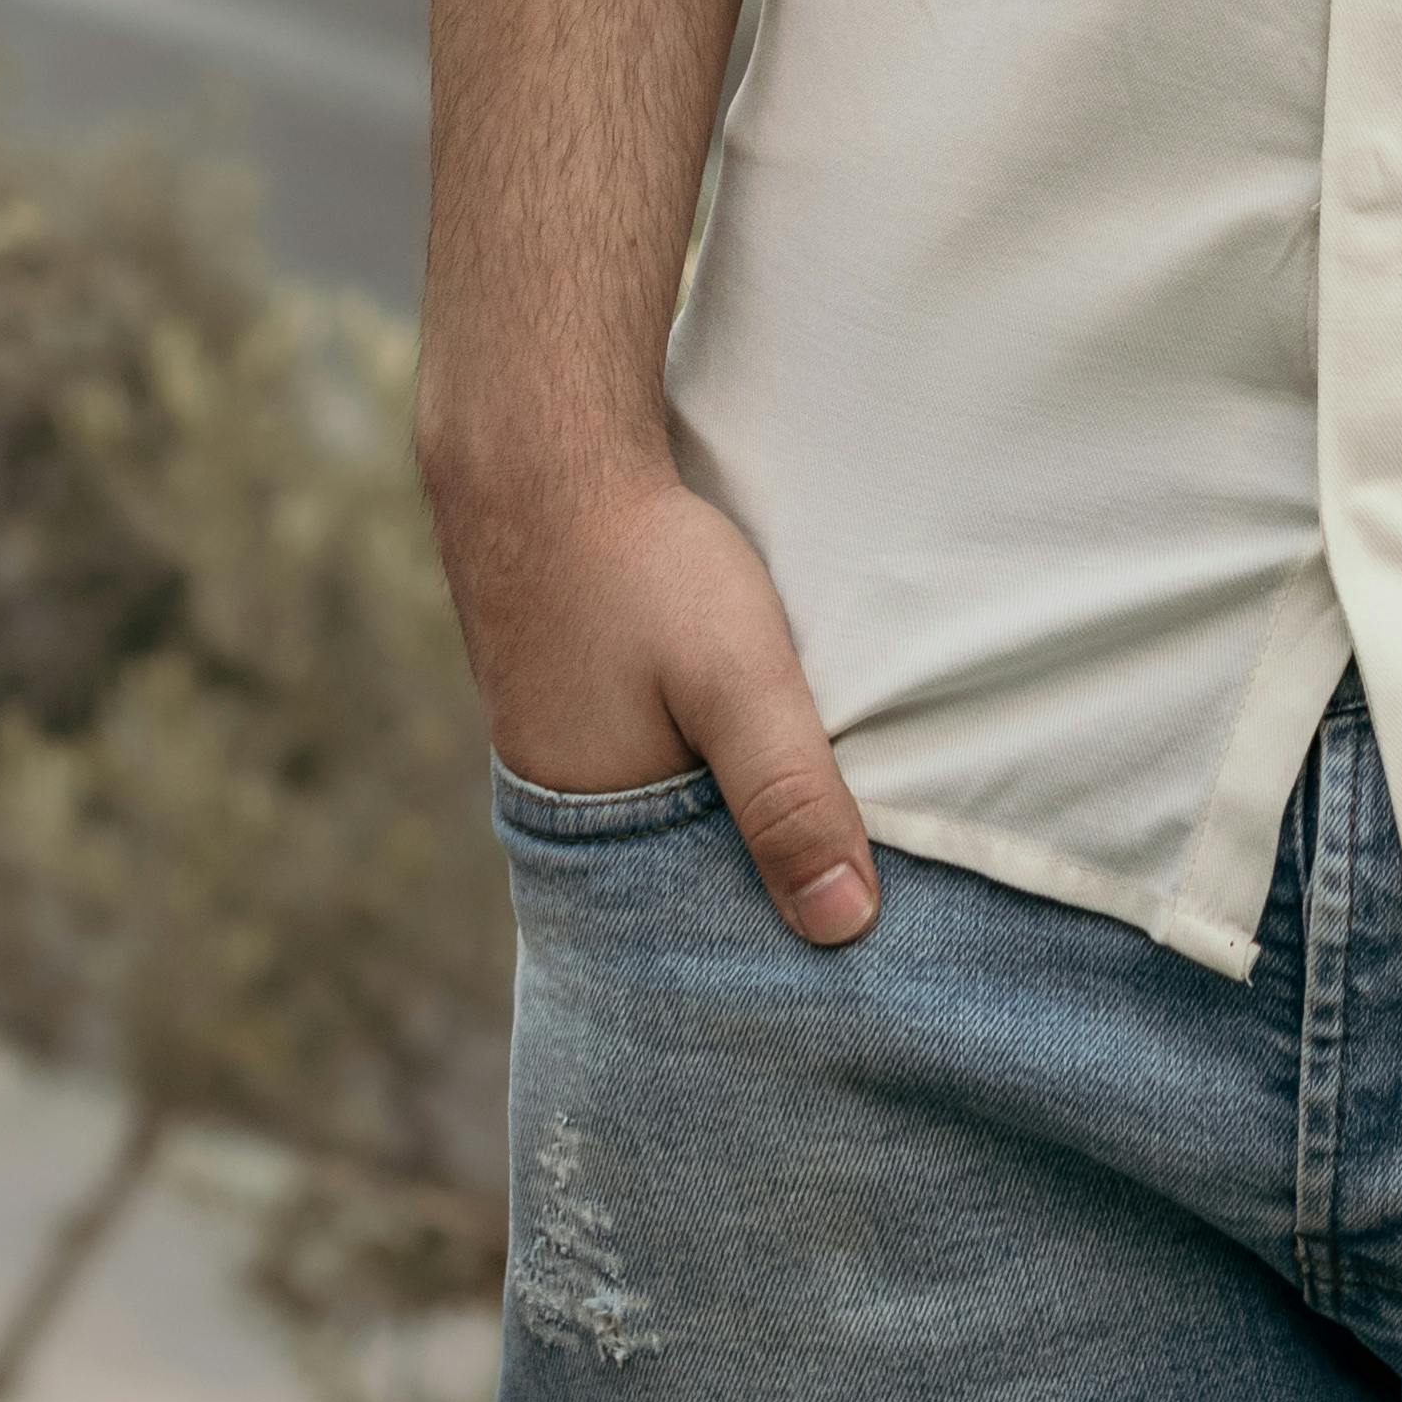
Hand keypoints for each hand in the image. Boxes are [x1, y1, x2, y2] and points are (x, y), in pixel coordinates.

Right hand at [432, 453, 879, 949]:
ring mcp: (569, 750)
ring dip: (735, 812)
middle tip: (857, 889)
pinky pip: (658, 757)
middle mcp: (568, 814)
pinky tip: (752, 741)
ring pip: (674, 809)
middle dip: (758, 884)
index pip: (696, 932)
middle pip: (686, 876)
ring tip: (820, 816)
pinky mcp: (581, 695)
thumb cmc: (639, 569)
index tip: (853, 946)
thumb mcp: (736, 684)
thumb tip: (846, 927)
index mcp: (593, 845)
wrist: (544, 455)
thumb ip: (788, 795)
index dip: (771, 936)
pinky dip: (707, 759)